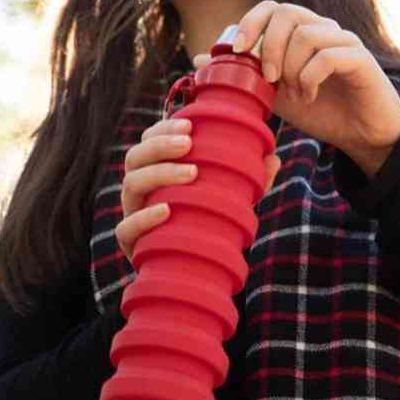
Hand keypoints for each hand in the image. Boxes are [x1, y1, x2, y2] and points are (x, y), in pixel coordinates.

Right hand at [117, 116, 280, 262]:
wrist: (190, 274)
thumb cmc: (207, 225)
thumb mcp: (229, 199)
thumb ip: (250, 180)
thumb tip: (273, 158)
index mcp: (154, 171)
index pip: (148, 141)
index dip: (163, 129)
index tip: (189, 125)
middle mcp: (138, 190)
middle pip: (135, 158)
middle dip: (160, 145)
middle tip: (189, 144)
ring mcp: (132, 214)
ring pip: (131, 185)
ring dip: (159, 173)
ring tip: (191, 173)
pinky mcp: (130, 244)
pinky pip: (126, 227)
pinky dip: (144, 217)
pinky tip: (166, 210)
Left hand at [194, 0, 399, 177]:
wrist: (359, 134)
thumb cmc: (318, 110)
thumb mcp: (272, 95)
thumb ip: (241, 75)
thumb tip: (197, 60)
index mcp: (299, 32)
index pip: (271, 8)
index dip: (250, 22)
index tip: (237, 50)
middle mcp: (322, 29)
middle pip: (287, 13)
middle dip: (269, 46)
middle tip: (268, 79)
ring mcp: (343, 40)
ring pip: (307, 33)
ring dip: (291, 67)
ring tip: (294, 93)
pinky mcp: (361, 58)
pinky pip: (328, 55)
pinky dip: (311, 77)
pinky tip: (310, 96)